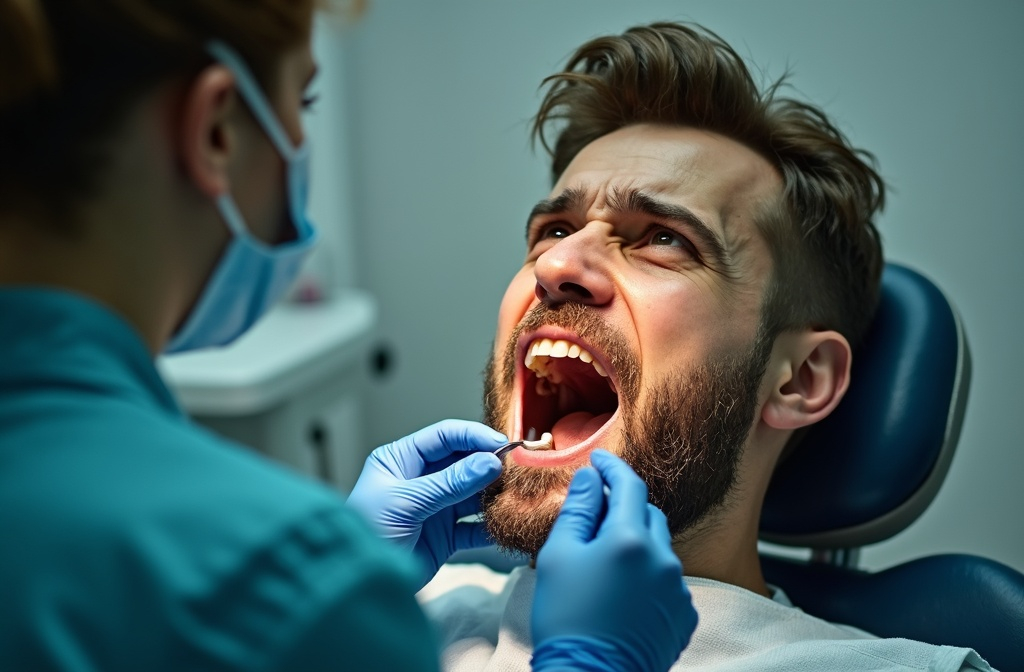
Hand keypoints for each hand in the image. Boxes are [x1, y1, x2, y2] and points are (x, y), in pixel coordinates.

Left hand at [346, 420, 504, 588]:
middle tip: (518, 468)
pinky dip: (491, 525)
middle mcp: (419, 479)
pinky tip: (507, 522)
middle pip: (463, 462)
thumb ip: (450, 483)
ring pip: (473, 493)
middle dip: (490, 464)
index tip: (503, 444)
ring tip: (518, 493)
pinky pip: (474, 526)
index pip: (444, 437)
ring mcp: (434, 508)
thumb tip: (491, 462)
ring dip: (494, 493)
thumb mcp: (406, 502)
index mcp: (400, 460)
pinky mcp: (445, 536)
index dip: (474, 437)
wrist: (356, 587)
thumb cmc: (367, 534)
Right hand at [531, 450, 696, 671]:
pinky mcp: (683, 616)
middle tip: (596, 513)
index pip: (630, 485)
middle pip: (647, 514)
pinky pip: (667, 581)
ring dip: (636, 544)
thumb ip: (579, 509)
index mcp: (631, 539)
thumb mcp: (558, 556)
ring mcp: (677, 589)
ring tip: (604, 563)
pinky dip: (647, 575)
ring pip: (658, 548)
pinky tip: (622, 591)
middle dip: (624, 507)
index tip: (599, 459)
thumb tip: (592, 478)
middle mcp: (663, 559)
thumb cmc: (567, 619)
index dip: (613, 467)